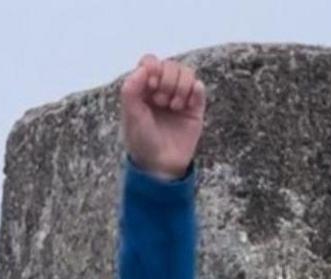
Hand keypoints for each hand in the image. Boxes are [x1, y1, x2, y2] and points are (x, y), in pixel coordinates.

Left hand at [120, 55, 206, 180]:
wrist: (160, 165)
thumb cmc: (141, 141)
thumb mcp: (130, 114)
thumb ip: (131, 89)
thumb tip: (144, 67)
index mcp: (143, 88)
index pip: (151, 61)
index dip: (153, 67)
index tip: (150, 84)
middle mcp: (162, 89)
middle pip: (170, 64)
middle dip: (167, 80)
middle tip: (160, 101)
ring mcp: (179, 97)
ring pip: (187, 73)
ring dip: (181, 86)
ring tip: (174, 106)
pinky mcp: (195, 108)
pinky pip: (200, 88)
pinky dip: (195, 92)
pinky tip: (186, 106)